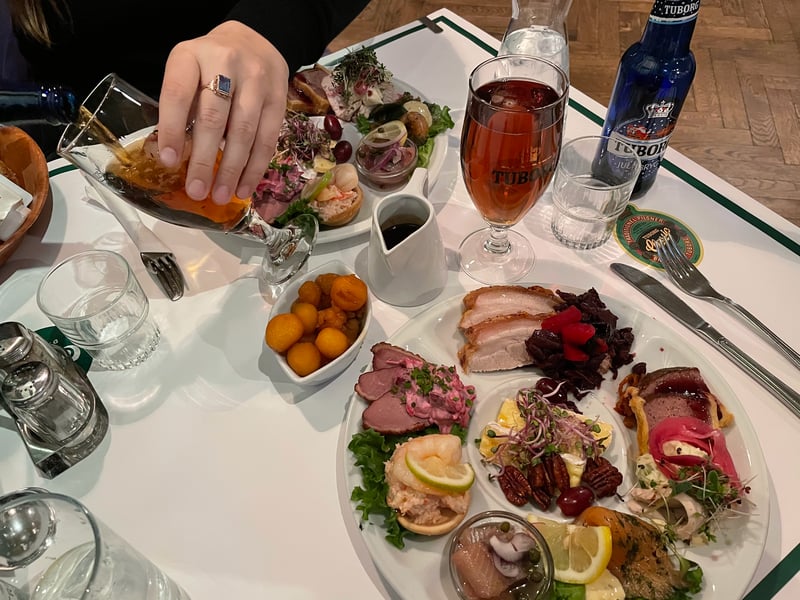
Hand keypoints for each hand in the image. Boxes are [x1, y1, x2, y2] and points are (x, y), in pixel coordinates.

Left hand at [157, 21, 288, 204]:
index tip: (168, 162)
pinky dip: (255, 167)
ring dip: (232, 169)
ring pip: (244, 131)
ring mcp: (256, 80)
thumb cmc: (211, 66)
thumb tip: (178, 158)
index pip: (178, 94)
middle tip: (196, 190)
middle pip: (213, 117)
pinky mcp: (279, 98)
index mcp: (191, 56)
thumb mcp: (187, 73)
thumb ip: (182, 108)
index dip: (172, 129)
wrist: (255, 42)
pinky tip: (244, 187)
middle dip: (203, 159)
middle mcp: (225, 63)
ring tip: (221, 196)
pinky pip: (267, 139)